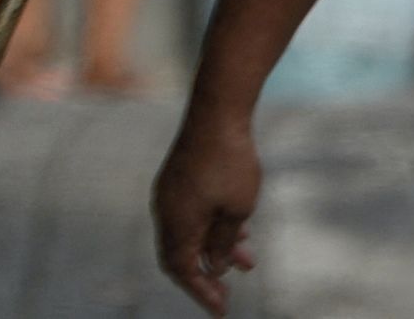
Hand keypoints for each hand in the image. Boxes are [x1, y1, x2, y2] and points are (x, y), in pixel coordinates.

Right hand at [150, 107, 260, 312]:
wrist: (217, 114)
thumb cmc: (230, 163)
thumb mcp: (236, 211)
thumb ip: (223, 242)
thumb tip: (214, 266)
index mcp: (177, 220)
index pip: (181, 268)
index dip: (201, 292)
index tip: (220, 311)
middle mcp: (167, 209)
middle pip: (178, 255)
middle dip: (203, 277)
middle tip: (224, 297)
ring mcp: (170, 193)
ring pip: (188, 234)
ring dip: (213, 252)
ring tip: (246, 263)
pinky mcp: (179, 180)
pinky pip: (191, 216)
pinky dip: (211, 230)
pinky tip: (239, 233)